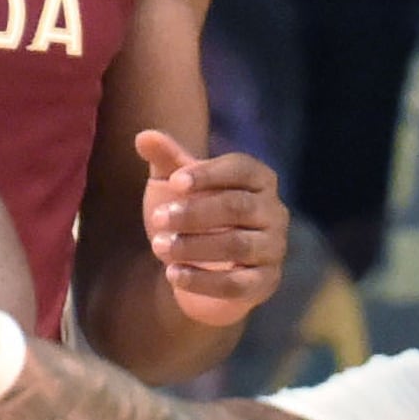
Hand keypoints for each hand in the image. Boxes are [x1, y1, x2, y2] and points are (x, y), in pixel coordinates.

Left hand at [134, 131, 286, 325]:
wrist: (201, 270)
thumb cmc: (193, 218)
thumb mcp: (177, 187)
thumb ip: (167, 161)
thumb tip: (144, 135)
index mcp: (259, 180)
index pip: (241, 169)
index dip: (208, 174)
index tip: (175, 182)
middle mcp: (274, 212)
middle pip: (238, 207)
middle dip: (195, 212)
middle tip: (158, 218)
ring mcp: (273, 249)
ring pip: (237, 246)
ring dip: (194, 246)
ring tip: (158, 246)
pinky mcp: (265, 283)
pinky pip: (236, 284)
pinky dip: (202, 281)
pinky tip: (172, 274)